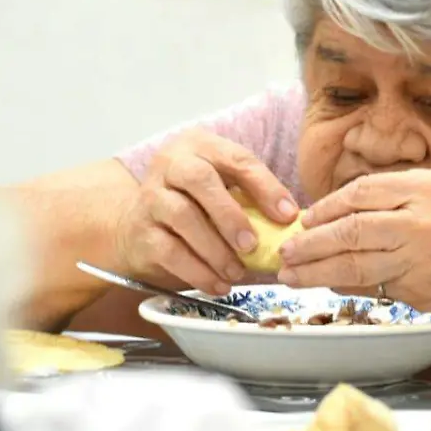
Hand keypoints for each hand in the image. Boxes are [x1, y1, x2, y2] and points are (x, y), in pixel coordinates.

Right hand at [115, 130, 297, 293]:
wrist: (136, 225)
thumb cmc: (196, 205)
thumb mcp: (225, 189)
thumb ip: (253, 198)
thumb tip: (294, 223)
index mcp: (200, 147)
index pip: (236, 159)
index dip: (265, 187)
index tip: (288, 216)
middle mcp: (171, 165)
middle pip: (199, 180)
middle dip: (231, 214)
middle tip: (253, 245)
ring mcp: (151, 197)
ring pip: (182, 217)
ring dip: (216, 249)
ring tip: (237, 272)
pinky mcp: (140, 232)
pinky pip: (170, 251)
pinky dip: (198, 272)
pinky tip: (218, 284)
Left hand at [278, 169, 430, 314]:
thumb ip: (396, 197)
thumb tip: (338, 214)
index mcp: (427, 190)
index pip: (361, 194)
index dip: (327, 208)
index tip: (305, 219)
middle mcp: (421, 225)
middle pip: (350, 233)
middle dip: (310, 245)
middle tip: (285, 253)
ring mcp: (421, 263)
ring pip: (355, 268)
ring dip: (316, 273)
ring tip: (291, 276)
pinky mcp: (421, 294)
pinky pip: (377, 289)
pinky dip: (351, 287)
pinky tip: (331, 285)